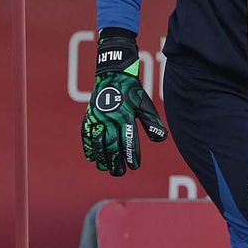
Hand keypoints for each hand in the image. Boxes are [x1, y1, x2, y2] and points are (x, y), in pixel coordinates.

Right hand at [81, 29, 167, 176]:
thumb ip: (152, 122)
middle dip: (115, 161)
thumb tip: (161, 139)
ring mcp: (98, 116)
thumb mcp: (145, 105)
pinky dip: (88, 146)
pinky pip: (86, 134)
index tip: (134, 166)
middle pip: (111, 144)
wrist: (113, 74)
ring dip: (101, 157)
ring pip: (98, 142)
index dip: (131, 155)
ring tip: (106, 168)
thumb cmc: (132, 92)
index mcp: (126, 115)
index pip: (128, 140)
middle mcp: (110, 117)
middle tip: (119, 173)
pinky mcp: (89, 115)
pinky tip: (92, 157)